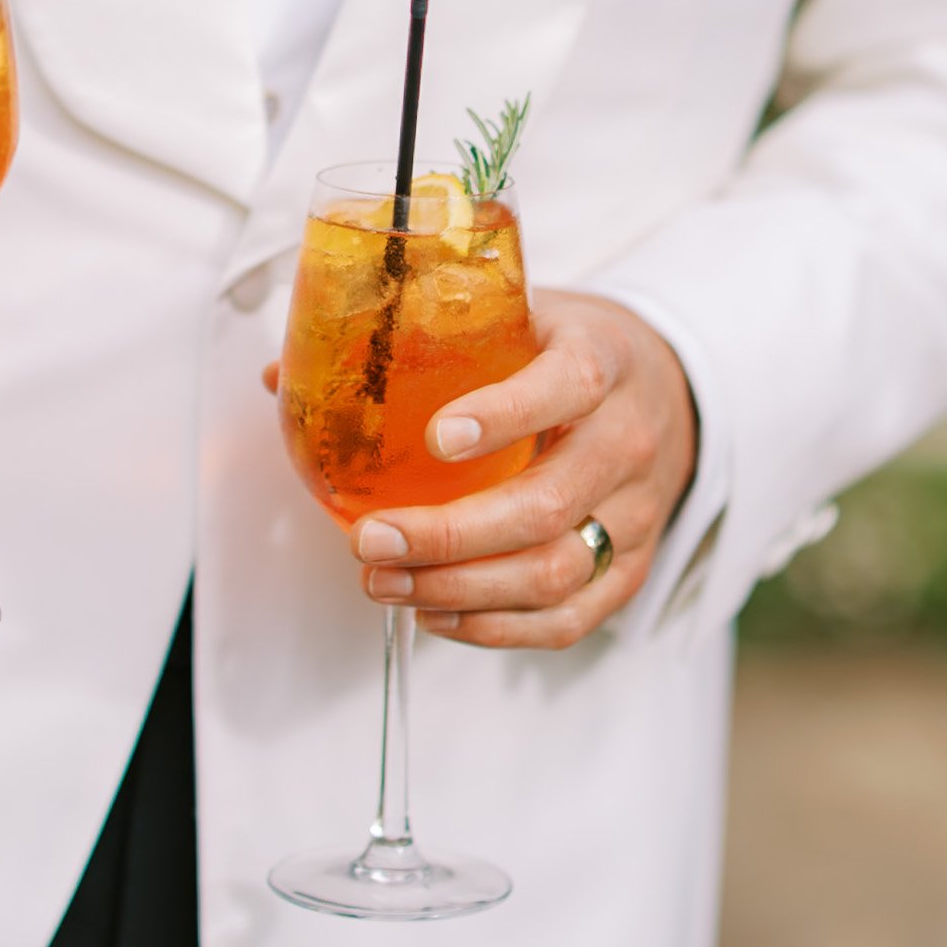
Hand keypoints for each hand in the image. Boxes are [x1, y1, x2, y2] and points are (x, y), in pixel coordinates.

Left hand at [265, 291, 697, 650]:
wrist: (667, 388)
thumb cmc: (567, 351)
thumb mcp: (515, 317)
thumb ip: (414, 339)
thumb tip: (280, 373)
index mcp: (601, 360)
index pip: (564, 385)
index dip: (503, 415)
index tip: (436, 438)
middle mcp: (627, 440)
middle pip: (547, 504)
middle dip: (450, 534)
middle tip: (370, 539)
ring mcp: (637, 511)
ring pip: (555, 571)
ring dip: (459, 590)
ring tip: (383, 583)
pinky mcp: (632, 566)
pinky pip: (571, 618)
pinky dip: (498, 629)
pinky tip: (435, 616)